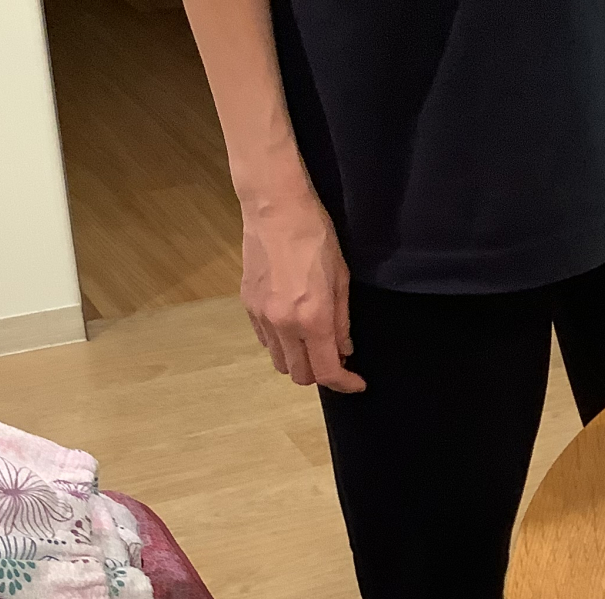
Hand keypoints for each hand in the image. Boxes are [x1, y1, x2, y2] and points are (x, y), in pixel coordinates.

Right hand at [240, 188, 363, 392]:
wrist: (275, 209)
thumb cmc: (316, 237)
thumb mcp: (341, 279)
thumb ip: (342, 321)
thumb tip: (344, 350)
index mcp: (312, 319)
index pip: (327, 371)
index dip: (344, 383)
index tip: (356, 383)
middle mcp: (283, 325)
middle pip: (299, 375)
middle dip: (320, 374)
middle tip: (334, 357)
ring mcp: (262, 317)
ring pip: (279, 362)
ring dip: (298, 361)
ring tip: (311, 342)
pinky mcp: (248, 306)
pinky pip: (265, 341)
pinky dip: (281, 344)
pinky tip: (291, 326)